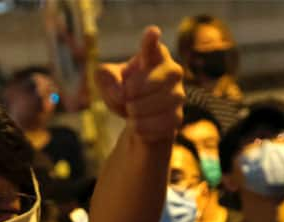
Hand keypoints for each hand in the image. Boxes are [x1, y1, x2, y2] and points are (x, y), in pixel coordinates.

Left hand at [95, 26, 183, 143]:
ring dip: (138, 109)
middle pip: (157, 80)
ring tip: (130, 112)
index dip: (151, 41)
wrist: (138, 121)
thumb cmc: (124, 93)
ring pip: (161, 102)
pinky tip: (136, 125)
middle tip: (126, 96)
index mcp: (153, 56)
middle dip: (137, 90)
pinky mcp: (177, 118)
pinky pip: (161, 123)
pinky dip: (144, 126)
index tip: (152, 33)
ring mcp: (178, 95)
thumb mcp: (107, 82)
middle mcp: (172, 72)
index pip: (153, 47)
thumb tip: (121, 91)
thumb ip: (105, 77)